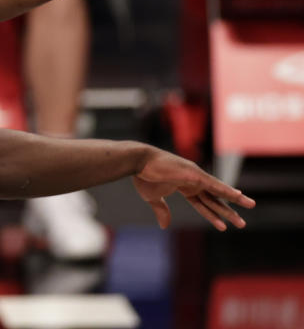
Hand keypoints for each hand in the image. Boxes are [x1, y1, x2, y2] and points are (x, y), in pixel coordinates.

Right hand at [132, 149, 255, 230]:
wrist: (138, 162)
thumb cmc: (143, 177)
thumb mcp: (153, 198)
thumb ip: (161, 210)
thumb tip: (164, 226)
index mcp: (184, 185)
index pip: (202, 202)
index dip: (212, 213)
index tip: (224, 224)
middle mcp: (193, 180)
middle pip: (213, 199)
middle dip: (227, 211)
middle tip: (241, 223)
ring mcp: (195, 176)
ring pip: (218, 191)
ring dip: (235, 201)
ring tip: (250, 207)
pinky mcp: (195, 174)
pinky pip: (214, 185)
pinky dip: (227, 190)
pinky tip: (238, 196)